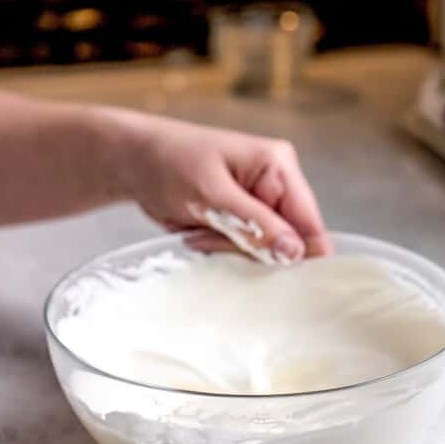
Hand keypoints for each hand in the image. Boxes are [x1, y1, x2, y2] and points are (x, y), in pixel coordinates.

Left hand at [120, 114, 330, 262]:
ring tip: (199, 228)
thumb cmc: (170, 161)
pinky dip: (219, 249)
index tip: (284, 282)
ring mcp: (258, 204)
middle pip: (287, 242)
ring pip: (263, 252)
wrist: (135, 161)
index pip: (309, 222)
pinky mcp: (240, 219)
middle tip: (213, 233)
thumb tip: (295, 251)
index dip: (303, 256)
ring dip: (229, 250)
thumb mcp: (211, 194)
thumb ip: (254, 223)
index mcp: (278, 166)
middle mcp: (275, 185)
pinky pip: (243, 250)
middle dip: (251, 250)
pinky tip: (197, 232)